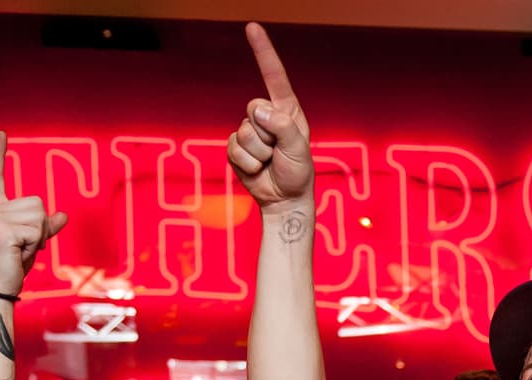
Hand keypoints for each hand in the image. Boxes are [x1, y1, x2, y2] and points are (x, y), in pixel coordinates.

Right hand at [0, 131, 67, 297]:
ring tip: (21, 250)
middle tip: (25, 246)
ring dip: (39, 237)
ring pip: (39, 216)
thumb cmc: (12, 265)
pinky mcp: (3, 230)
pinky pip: (37, 231)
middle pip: (37, 202)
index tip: (1, 134)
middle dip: (40, 227)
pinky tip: (19, 254)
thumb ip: (46, 227)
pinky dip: (35, 245)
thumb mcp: (32, 242)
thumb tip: (63, 215)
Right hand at [227, 22, 312, 210]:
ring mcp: (250, 132)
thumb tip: (258, 111)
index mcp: (286, 110)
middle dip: (265, 134)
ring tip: (269, 162)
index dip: (262, 51)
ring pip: (243, 132)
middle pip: (253, 108)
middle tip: (277, 152)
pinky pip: (233, 149)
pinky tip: (257, 170)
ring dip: (257, 153)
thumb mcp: (298, 148)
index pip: (273, 75)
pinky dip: (246, 163)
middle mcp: (267, 117)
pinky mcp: (236, 149)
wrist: (284, 199)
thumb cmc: (298, 172)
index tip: (252, 27)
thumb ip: (282, 126)